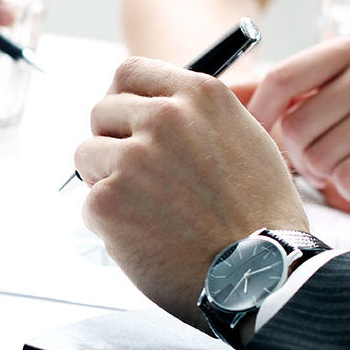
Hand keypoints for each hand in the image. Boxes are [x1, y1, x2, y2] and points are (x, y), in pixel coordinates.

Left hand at [74, 58, 308, 329]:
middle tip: (138, 177)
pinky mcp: (108, 199)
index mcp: (199, 95)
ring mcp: (133, 157)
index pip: (129, 73)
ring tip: (148, 210)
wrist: (261, 276)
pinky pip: (89, 202)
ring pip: (87, 154)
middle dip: (112, 141)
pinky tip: (147, 237)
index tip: (125, 120)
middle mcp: (164, 117)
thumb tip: (152, 107)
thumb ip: (197, 117)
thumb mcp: (247, 140)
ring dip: (105, 180)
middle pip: (101, 111)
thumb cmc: (260, 217)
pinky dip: (108, 222)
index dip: (122, 99)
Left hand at [246, 35, 349, 220]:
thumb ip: (278, 94)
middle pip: (297, 124)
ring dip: (325, 175)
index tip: (255, 138)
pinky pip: (346, 178)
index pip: (282, 77)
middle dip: (300, 156)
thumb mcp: (328, 101)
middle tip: (323, 161)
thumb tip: (219, 92)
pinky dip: (349, 189)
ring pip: (319, 156)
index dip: (258, 116)